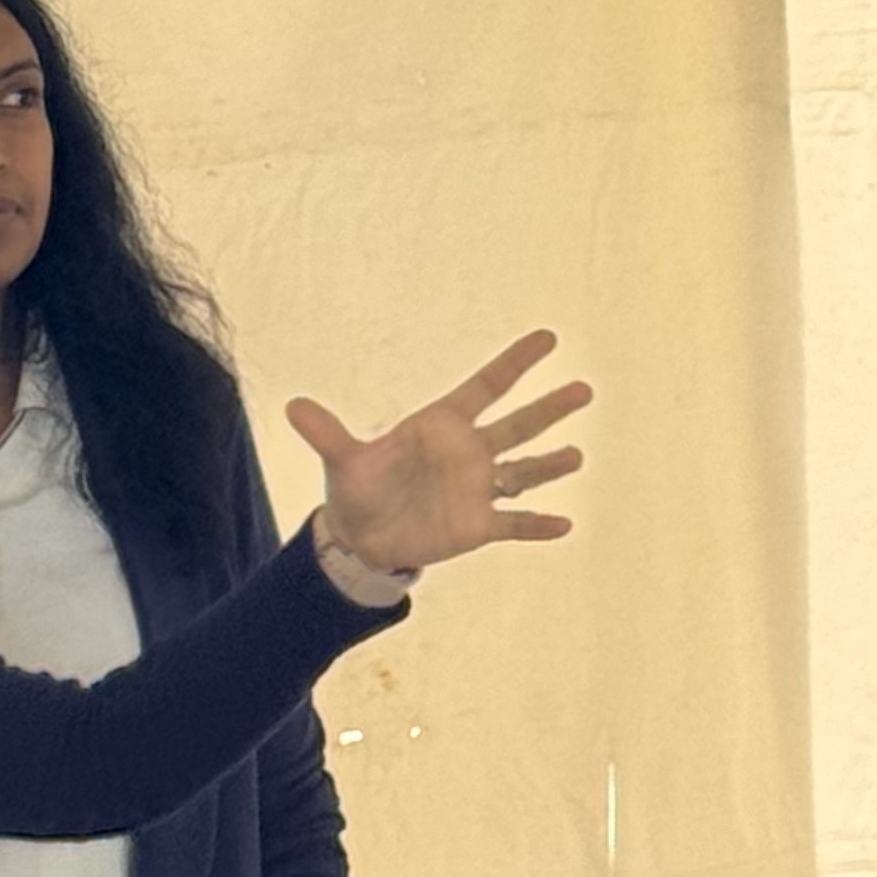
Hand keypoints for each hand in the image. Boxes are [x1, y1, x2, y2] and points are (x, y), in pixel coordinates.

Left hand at [287, 330, 589, 578]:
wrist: (363, 537)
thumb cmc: (356, 489)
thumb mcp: (343, 462)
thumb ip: (328, 434)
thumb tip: (292, 407)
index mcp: (441, 426)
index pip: (486, 387)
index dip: (515, 363)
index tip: (547, 338)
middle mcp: (467, 452)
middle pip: (517, 425)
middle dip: (549, 409)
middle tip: (583, 389)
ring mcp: (476, 489)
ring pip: (524, 471)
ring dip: (550, 464)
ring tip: (576, 456)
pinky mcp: (478, 525)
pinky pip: (515, 523)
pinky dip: (537, 525)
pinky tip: (564, 526)